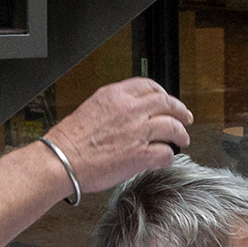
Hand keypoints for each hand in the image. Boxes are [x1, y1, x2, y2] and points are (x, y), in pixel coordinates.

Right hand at [47, 78, 194, 191]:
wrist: (62, 161)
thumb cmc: (69, 141)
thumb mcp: (91, 109)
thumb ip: (114, 108)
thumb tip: (130, 113)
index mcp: (115, 95)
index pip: (149, 86)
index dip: (162, 93)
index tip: (166, 100)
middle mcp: (130, 110)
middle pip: (167, 103)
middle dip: (180, 110)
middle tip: (185, 117)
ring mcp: (138, 132)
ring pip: (173, 126)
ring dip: (181, 133)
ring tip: (183, 138)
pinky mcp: (141, 154)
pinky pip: (165, 153)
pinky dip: (168, 157)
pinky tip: (165, 159)